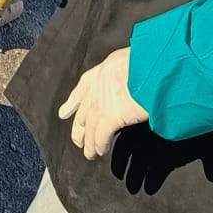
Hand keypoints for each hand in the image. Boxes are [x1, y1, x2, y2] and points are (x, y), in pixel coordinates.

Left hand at [58, 47, 148, 161]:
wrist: (148, 67)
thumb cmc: (145, 60)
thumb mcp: (129, 58)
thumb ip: (123, 70)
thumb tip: (130, 79)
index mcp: (101, 72)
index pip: (83, 88)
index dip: (72, 102)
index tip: (64, 112)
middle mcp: (96, 89)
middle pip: (83, 113)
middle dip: (80, 128)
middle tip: (78, 140)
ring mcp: (101, 105)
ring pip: (90, 128)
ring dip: (89, 143)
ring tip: (89, 153)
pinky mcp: (110, 119)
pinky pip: (101, 137)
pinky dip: (100, 145)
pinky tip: (100, 152)